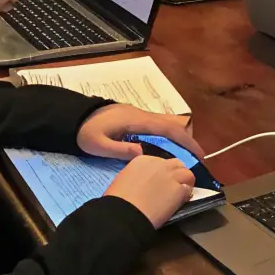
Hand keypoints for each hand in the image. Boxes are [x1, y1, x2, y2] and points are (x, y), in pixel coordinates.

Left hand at [77, 105, 201, 161]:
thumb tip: (144, 153)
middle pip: (173, 124)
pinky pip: (158, 127)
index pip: (168, 128)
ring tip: (184, 158)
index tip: (199, 155)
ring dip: (179, 138)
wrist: (75, 117)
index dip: (186, 141)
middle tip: (195, 159)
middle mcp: (143, 116)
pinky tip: (167, 151)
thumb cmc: (85, 132)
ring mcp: (140, 116)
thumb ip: (119, 149)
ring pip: (167, 124)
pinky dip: (168, 136)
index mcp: (137, 121)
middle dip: (187, 140)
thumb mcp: (98, 144)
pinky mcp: (136, 120)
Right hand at [104, 155, 194, 227]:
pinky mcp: (179, 189)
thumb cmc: (118, 199)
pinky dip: (186, 194)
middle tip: (172, 187)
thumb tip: (144, 183)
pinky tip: (180, 202)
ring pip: (187, 173)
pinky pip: (188, 188)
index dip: (162, 172)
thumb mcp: (125, 179)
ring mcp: (171, 176)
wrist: (125, 212)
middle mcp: (159, 163)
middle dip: (176, 174)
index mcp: (143, 160)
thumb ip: (138, 176)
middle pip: (176, 164)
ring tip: (180, 194)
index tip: (159, 183)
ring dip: (185, 182)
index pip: (160, 161)